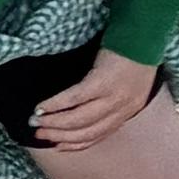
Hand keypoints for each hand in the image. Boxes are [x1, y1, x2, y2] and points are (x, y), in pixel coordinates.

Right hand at [24, 49, 159, 148]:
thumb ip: (112, 99)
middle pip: (86, 131)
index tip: (56, 145)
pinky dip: (55, 105)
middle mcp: (122, 109)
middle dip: (59, 136)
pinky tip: (42, 107)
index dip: (75, 143)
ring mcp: (113, 97)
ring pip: (78, 119)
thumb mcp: (129, 84)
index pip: (99, 135)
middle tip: (39, 135)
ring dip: (54, 123)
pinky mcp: (102, 82)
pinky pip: (74, 99)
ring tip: (36, 122)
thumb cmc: (134, 54)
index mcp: (128, 111)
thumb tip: (83, 108)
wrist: (143, 33)